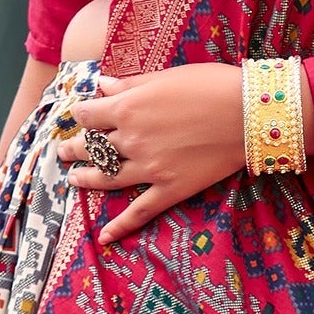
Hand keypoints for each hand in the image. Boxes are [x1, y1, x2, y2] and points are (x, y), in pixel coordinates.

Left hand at [56, 62, 253, 245]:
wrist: (248, 113)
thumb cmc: (211, 85)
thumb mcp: (166, 76)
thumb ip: (131, 85)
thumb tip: (103, 85)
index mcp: (127, 109)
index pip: (88, 114)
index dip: (80, 114)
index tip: (79, 116)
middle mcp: (131, 140)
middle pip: (91, 148)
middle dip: (74, 149)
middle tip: (64, 152)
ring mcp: (149, 168)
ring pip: (106, 178)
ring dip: (85, 179)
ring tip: (74, 179)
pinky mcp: (170, 189)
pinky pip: (139, 212)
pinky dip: (120, 226)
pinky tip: (104, 237)